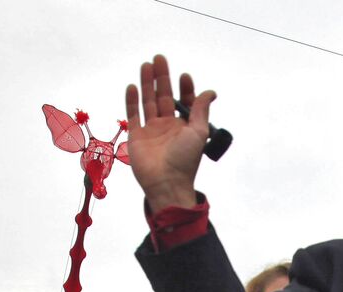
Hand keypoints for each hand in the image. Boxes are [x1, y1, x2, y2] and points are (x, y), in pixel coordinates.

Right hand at [124, 54, 215, 210]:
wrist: (166, 183)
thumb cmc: (185, 160)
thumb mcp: (198, 132)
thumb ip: (202, 110)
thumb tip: (211, 91)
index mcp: (184, 126)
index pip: (183, 101)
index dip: (184, 88)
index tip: (184, 76)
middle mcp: (167, 125)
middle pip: (163, 96)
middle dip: (162, 78)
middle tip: (159, 58)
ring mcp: (150, 130)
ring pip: (148, 101)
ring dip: (147, 83)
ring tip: (146, 65)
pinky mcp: (136, 136)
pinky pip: (133, 114)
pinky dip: (132, 100)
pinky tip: (132, 86)